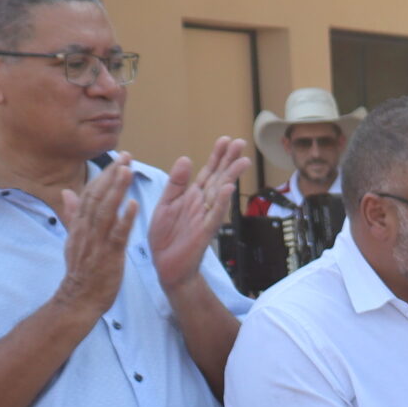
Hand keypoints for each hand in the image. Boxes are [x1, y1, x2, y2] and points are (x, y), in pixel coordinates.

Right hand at [52, 152, 140, 321]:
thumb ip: (73, 215)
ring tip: (128, 170)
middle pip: (98, 196)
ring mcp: (97, 241)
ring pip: (106, 210)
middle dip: (112, 174)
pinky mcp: (109, 255)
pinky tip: (134, 205)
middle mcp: (86, 228)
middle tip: (127, 155)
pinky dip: (125, 219)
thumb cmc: (81, 269)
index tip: (118, 159)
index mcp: (80, 224)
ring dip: (117, 189)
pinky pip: (117, 235)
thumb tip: (67, 192)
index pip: (91, 193)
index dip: (104, 174)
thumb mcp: (74, 239)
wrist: (80, 297)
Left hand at [149, 138, 247, 294]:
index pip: (207, 172)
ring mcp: (205, 217)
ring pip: (220, 193)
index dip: (216, 156)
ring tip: (242, 160)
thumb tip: (186, 158)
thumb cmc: (166, 237)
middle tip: (240, 142)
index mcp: (192, 196)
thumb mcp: (165, 204)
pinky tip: (228, 189)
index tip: (225, 140)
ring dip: (231, 177)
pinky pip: (214, 215)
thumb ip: (176, 183)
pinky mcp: (204, 232)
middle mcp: (202, 204)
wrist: (166, 266)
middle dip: (229, 160)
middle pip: (218, 178)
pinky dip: (221, 202)